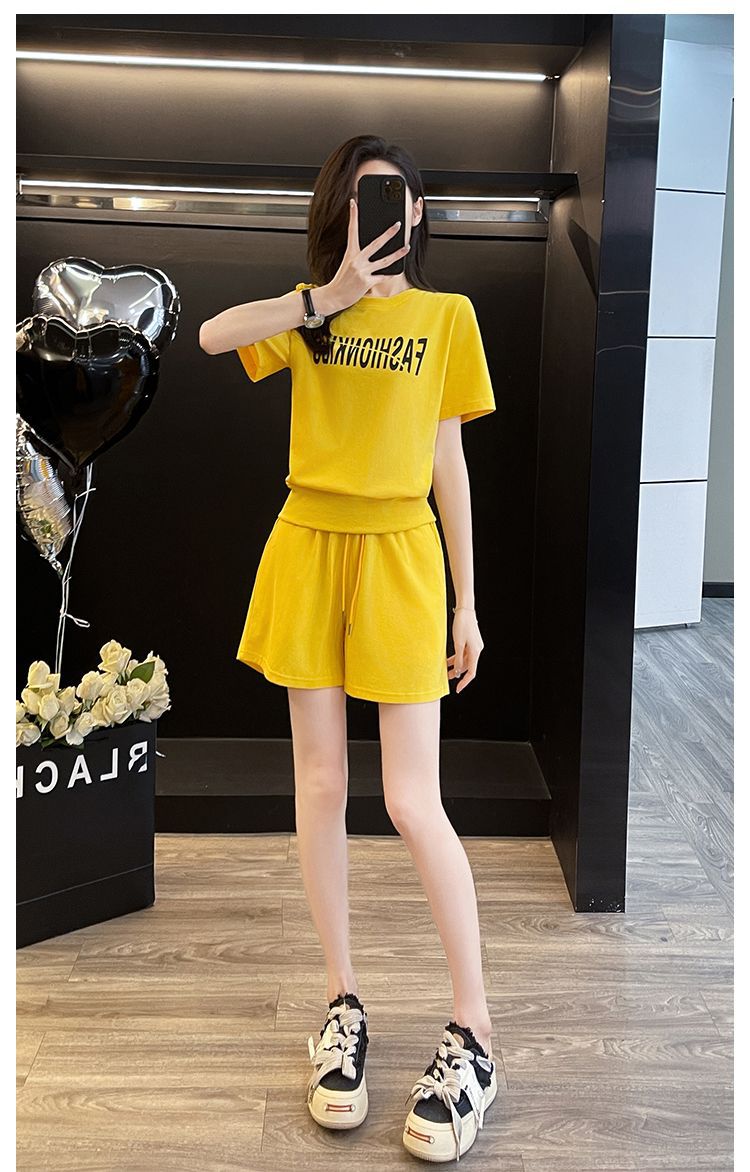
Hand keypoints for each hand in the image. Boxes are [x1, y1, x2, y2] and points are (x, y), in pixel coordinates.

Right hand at [317, 197, 410, 314]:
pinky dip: (389, 275)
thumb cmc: (341, 280)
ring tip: (406, 247)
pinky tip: (396, 271)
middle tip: (397, 224)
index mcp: (350, 253)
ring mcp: (362, 271)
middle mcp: (357, 260)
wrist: (334, 296)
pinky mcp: (367, 282)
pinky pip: (382, 277)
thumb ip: (359, 256)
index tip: (354, 203)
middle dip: (388, 234)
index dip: (353, 216)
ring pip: (384, 261)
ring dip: (397, 254)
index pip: (352, 230)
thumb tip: (373, 250)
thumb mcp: (348, 264)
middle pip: (376, 243)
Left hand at [448, 609, 483, 693]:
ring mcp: (474, 646)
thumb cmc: (462, 624)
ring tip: (445, 670)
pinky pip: (464, 653)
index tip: (458, 689)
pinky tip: (448, 660)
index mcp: (475, 652)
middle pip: (467, 667)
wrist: (465, 610)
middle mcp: (477, 650)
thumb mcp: (458, 643)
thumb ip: (458, 658)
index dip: (464, 682)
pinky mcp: (470, 642)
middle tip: (446, 679)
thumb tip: (457, 671)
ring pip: (464, 660)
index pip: (471, 672)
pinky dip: (456, 658)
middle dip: (457, 673)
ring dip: (455, 665)